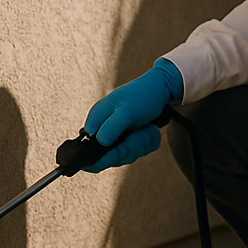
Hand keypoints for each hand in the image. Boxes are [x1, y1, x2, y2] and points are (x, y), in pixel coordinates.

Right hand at [81, 58, 183, 172]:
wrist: (158, 89)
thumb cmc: (141, 97)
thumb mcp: (127, 111)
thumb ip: (112, 126)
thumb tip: (100, 141)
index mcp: (95, 123)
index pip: (88, 154)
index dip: (105, 158)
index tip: (124, 150)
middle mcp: (101, 131)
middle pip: (111, 158)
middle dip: (131, 147)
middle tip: (144, 132)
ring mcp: (114, 136)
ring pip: (126, 155)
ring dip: (141, 144)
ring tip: (149, 128)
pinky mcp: (126, 139)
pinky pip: (136, 151)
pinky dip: (146, 142)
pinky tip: (151, 129)